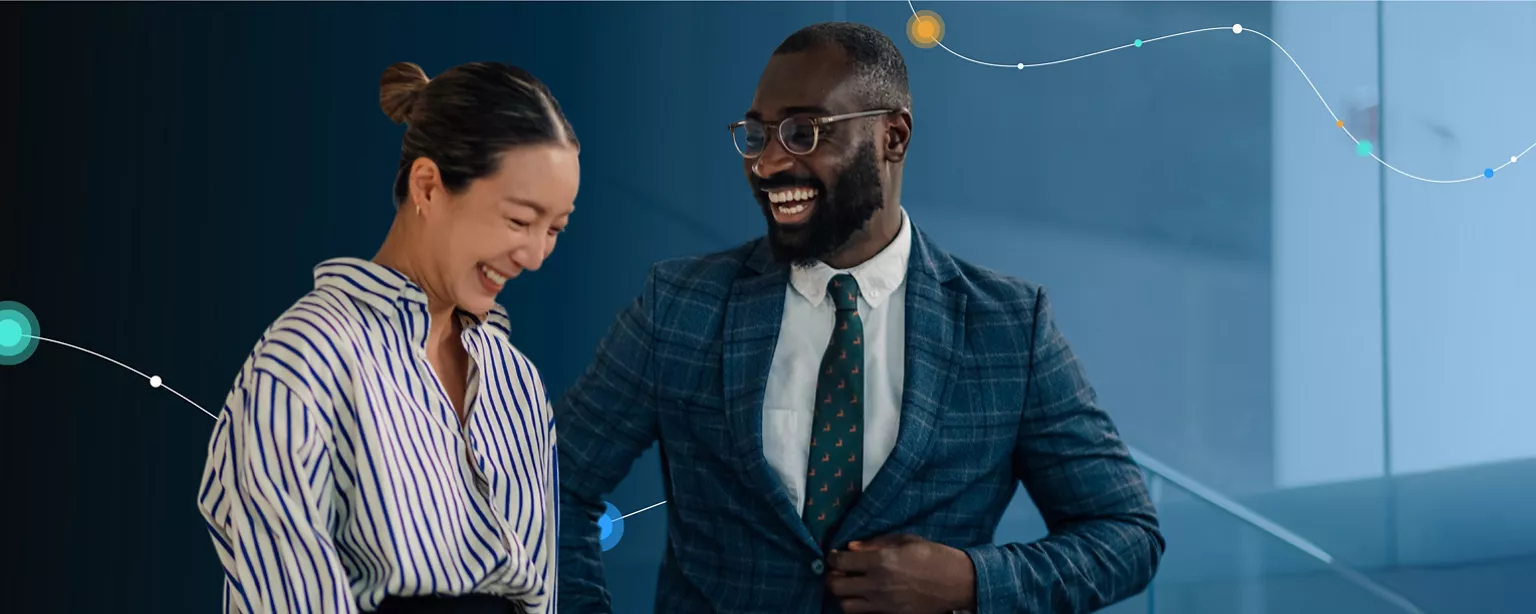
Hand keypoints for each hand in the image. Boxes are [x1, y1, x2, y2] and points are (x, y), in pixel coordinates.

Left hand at [825, 533, 976, 613]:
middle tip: (837, 571)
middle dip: (831, 577)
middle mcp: (878, 584)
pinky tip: (864, 596)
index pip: (841, 561)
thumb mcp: (905, 540)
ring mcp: (883, 603)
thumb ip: (875, 543)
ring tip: (849, 586)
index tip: (833, 555)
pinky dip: (858, 606)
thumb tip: (851, 547)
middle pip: (836, 586)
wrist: (957, 582)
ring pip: (845, 605)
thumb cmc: (933, 556)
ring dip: (843, 595)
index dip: (832, 557)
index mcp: (881, 561)